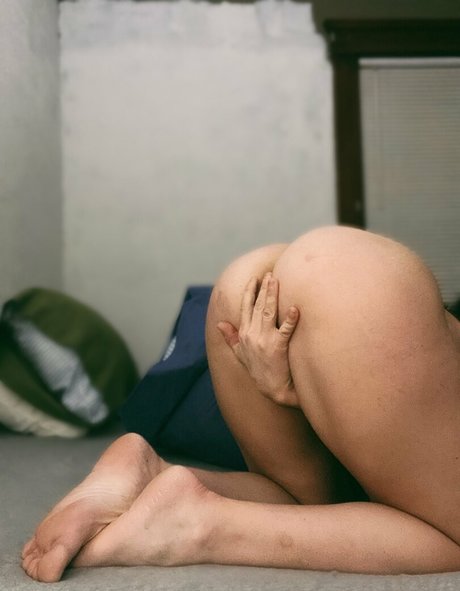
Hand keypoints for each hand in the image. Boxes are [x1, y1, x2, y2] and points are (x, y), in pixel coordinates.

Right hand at [217, 272, 299, 406]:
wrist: (272, 389)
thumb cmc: (258, 370)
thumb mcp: (240, 353)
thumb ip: (230, 337)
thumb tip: (220, 324)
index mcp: (243, 334)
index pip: (245, 307)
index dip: (249, 292)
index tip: (254, 279)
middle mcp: (252, 334)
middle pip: (258, 305)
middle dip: (264, 288)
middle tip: (270, 274)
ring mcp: (264, 340)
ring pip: (268, 311)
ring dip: (272, 295)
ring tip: (277, 280)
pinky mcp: (278, 347)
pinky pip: (285, 329)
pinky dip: (290, 318)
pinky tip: (295, 308)